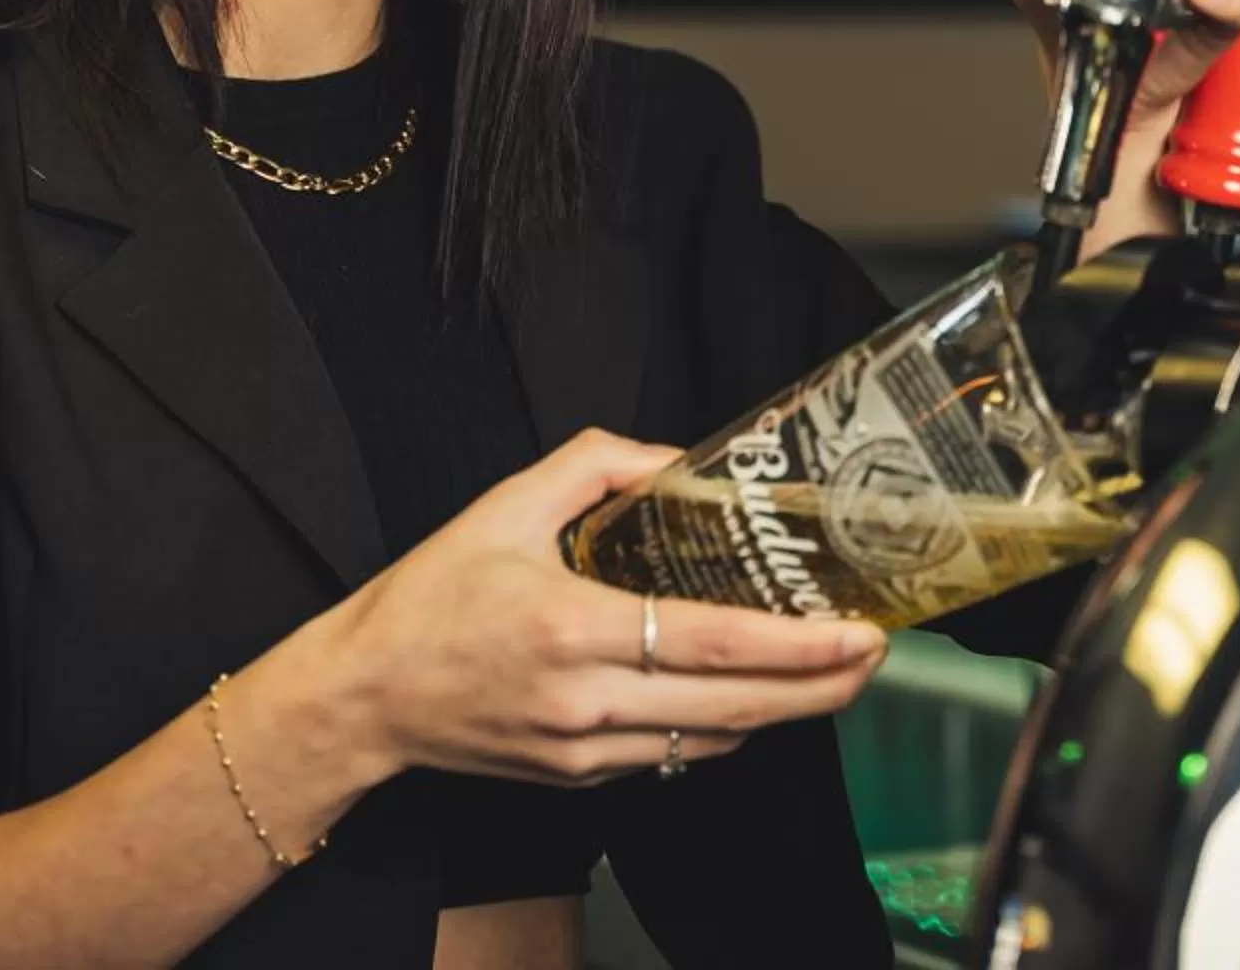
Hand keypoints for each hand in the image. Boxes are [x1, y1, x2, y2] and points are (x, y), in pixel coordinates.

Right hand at [325, 429, 887, 787]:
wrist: (364, 696)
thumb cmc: (429, 596)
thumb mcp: (504, 504)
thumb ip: (596, 465)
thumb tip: (676, 460)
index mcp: (571, 627)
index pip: (714, 643)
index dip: (799, 645)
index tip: (857, 630)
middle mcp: (586, 701)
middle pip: (738, 706)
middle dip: (822, 687)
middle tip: (875, 654)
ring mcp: (584, 751)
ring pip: (714, 741)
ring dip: (782, 711)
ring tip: (829, 672)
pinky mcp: (578, 779)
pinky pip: (674, 756)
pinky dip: (723, 727)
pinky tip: (749, 695)